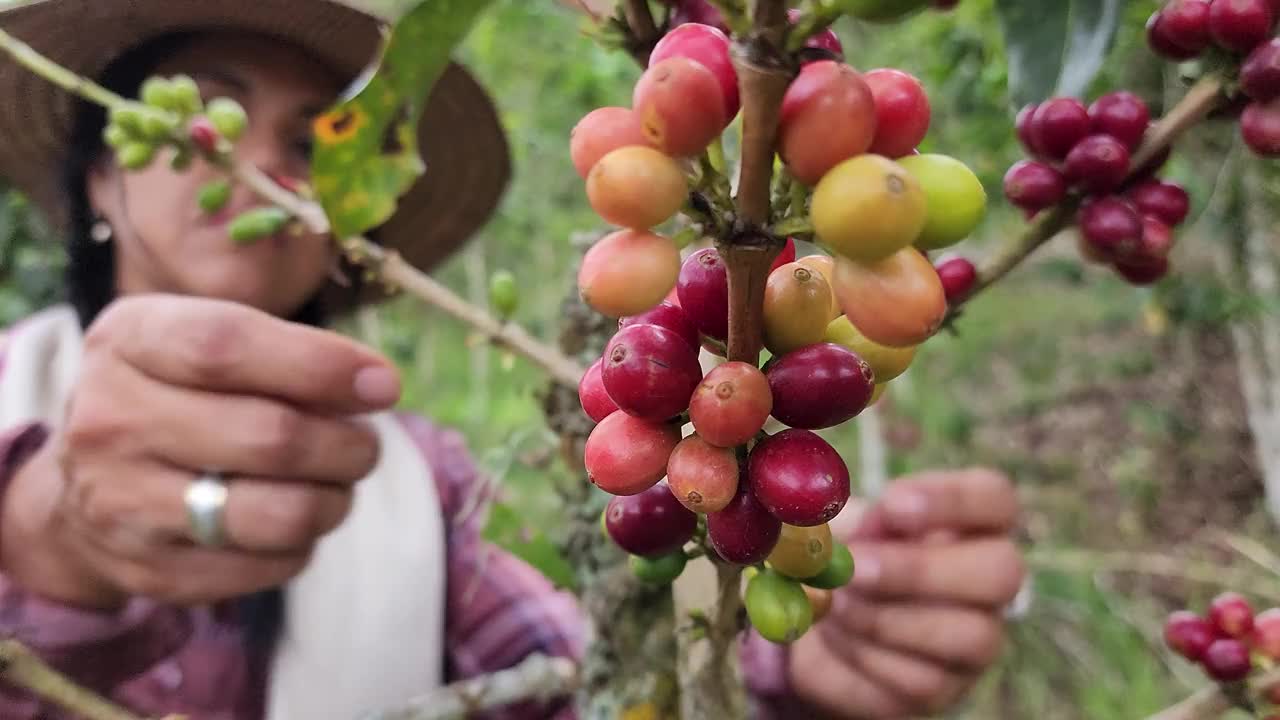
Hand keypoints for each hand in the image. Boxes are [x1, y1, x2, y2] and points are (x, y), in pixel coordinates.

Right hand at [1, 294, 400, 608]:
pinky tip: (294, 519)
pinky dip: (304, 544)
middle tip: (365, 445)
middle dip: (348, 444)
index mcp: (128, 342)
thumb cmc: (177, 392)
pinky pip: (270, 566)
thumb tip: (377, 385)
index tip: (384, 385)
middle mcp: (111, 421)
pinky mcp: (150, 571)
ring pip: (281, 514)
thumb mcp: (203, 340)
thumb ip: (285, 349)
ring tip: (338, 484)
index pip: (228, 347)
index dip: (321, 366)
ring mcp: (122, 503)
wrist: (83, 484)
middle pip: (271, 437)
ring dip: (336, 500)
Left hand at [788, 469, 1024, 718]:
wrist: (821, 617)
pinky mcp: (945, 687)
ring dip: (887, 618)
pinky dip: (868, 656)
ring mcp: (977, 639)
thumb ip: (849, 518)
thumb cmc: (844, 552)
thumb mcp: (842, 524)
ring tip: (838, 603)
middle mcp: (990, 580)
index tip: (893, 504)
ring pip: (969, 636)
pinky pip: (921, 681)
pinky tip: (840, 635)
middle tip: (857, 567)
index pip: (996, 498)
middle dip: (921, 569)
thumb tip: (830, 512)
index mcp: (973, 522)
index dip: (951, 500)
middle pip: (1002, 573)